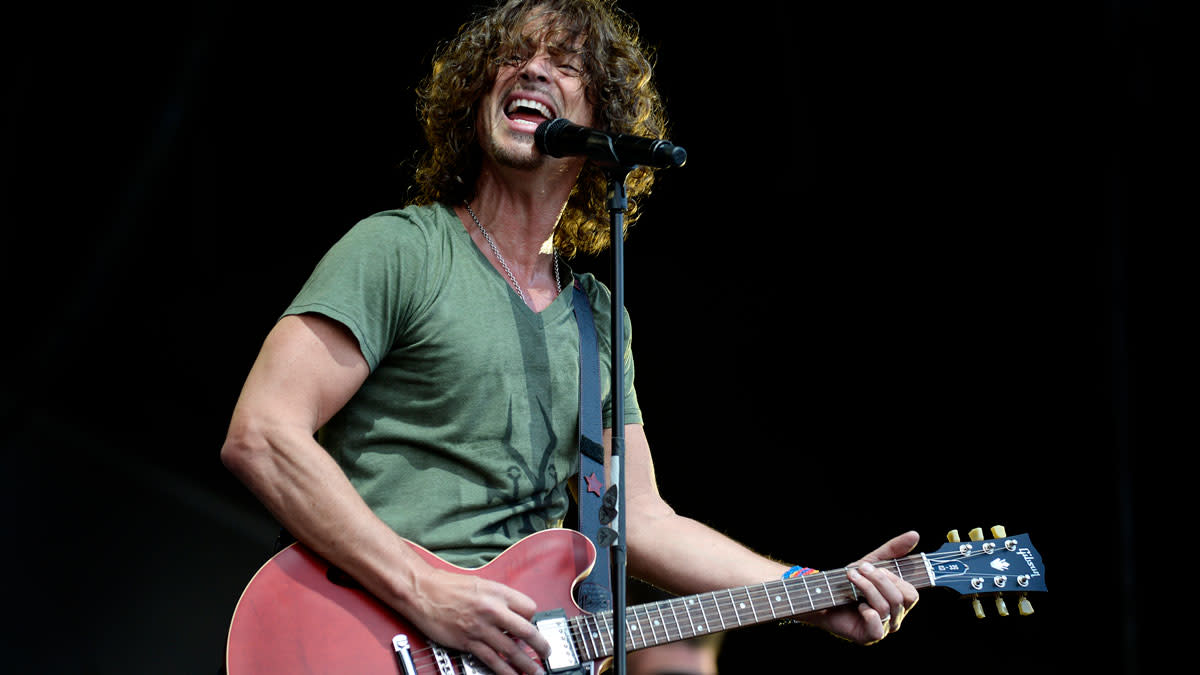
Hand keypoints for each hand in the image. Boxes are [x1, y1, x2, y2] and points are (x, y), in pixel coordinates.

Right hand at [407, 565, 550, 674]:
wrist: (422, 592)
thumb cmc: (447, 586)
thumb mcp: (480, 583)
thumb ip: (497, 598)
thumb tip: (511, 612)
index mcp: (498, 592)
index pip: (529, 607)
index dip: (533, 618)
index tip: (533, 625)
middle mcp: (492, 610)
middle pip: (526, 630)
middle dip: (541, 645)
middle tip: (547, 652)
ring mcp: (481, 628)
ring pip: (511, 650)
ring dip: (526, 663)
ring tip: (536, 671)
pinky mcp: (468, 642)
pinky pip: (492, 659)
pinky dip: (504, 670)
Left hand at [808, 531, 920, 644]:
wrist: (822, 594)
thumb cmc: (850, 581)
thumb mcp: (872, 561)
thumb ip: (894, 549)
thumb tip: (914, 534)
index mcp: (899, 601)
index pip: (911, 593)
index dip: (894, 579)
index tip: (874, 567)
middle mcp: (895, 617)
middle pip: (899, 599)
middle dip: (878, 580)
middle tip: (859, 568)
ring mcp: (883, 628)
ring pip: (886, 608)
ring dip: (866, 588)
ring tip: (851, 577)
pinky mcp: (868, 637)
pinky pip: (878, 628)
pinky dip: (868, 613)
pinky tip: (857, 605)